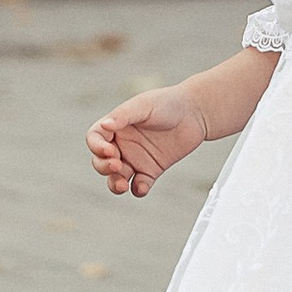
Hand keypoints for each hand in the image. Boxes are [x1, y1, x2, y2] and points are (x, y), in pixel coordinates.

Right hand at [88, 85, 209, 196]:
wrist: (196, 112)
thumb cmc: (168, 102)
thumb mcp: (144, 105)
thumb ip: (124, 115)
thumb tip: (104, 125)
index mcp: (116, 126)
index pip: (95, 139)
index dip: (97, 147)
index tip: (110, 151)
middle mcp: (123, 144)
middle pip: (101, 161)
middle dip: (104, 167)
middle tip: (117, 166)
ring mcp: (136, 158)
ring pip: (116, 177)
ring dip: (115, 183)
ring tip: (123, 185)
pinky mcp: (151, 170)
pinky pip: (139, 185)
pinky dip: (138, 189)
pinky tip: (142, 186)